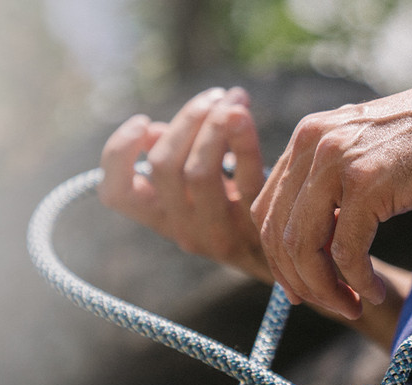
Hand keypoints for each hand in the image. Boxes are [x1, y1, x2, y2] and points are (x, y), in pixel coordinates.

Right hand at [98, 87, 271, 282]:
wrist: (295, 259)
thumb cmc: (243, 213)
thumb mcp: (202, 195)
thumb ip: (175, 164)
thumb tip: (154, 132)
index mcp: (164, 220)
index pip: (116, 194)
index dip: (118, 153)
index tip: (145, 122)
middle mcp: (184, 232)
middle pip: (164, 166)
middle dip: (187, 120)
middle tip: (212, 98)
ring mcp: (219, 235)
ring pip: (198, 171)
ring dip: (213, 124)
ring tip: (233, 99)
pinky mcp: (256, 228)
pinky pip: (246, 174)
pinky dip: (241, 138)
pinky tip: (242, 115)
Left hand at [249, 77, 411, 319]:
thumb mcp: (369, 152)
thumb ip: (335, 184)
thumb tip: (318, 236)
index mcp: (308, 137)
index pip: (266, 210)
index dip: (279, 259)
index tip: (301, 289)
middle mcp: (313, 144)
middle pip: (278, 234)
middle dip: (299, 282)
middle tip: (330, 306)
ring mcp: (338, 162)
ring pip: (304, 248)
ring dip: (324, 290)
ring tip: (351, 307)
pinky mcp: (368, 184)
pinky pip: (346, 253)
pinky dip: (357, 283)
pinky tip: (373, 293)